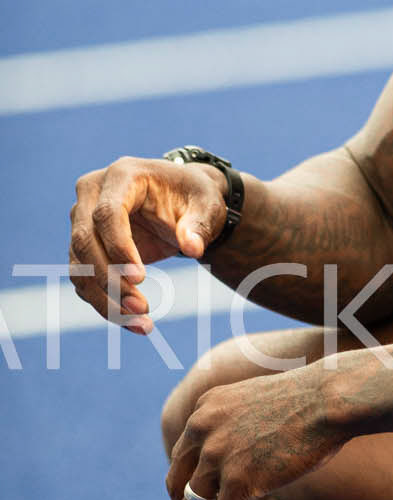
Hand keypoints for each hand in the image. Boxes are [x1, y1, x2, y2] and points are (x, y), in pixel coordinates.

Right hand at [69, 157, 229, 331]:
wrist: (183, 202)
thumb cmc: (194, 198)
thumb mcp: (206, 206)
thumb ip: (199, 225)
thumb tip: (193, 248)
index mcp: (122, 175)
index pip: (107, 213)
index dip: (119, 247)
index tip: (140, 279)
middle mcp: (92, 194)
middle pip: (85, 240)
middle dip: (110, 279)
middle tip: (142, 309)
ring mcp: (83, 220)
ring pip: (79, 266)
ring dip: (105, 299)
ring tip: (141, 324)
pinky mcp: (83, 246)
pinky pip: (84, 279)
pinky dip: (104, 303)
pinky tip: (132, 323)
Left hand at [165, 366, 344, 499]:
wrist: (332, 400)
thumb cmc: (312, 403)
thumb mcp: (261, 406)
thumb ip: (241, 428)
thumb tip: (244, 461)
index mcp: (205, 408)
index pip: (180, 459)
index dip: (183, 491)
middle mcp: (201, 428)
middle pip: (176, 484)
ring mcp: (217, 453)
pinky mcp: (238, 478)